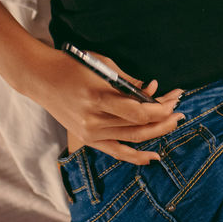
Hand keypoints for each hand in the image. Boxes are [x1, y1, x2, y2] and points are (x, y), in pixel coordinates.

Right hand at [26, 43, 183, 165]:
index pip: (138, 112)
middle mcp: (93, 120)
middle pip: (138, 127)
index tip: (174, 100)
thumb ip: (127, 82)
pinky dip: (135, 156)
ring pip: (131, 139)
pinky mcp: (87, 139)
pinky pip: (116, 152)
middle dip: (164, 120)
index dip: (160, 109)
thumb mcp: (101, 65)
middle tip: (181, 111)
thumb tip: (152, 91)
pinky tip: (153, 156)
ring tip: (174, 124)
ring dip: (156, 133)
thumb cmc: (72, 65)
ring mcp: (89, 133)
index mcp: (97, 97)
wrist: (41, 78)